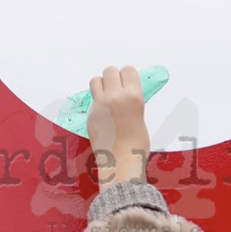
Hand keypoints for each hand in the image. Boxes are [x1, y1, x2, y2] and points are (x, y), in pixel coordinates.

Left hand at [87, 65, 150, 186]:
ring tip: (106, 97)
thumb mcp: (140, 115)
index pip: (127, 69)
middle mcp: (116, 96)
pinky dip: (97, 102)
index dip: (127, 75)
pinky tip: (103, 114)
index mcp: (134, 96)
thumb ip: (130, 100)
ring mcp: (101, 104)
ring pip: (96, 80)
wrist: (122, 161)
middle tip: (116, 89)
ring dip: (101, 85)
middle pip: (110, 70)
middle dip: (113, 77)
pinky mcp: (90, 114)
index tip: (127, 82)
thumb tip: (123, 93)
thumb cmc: (137, 143)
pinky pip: (92, 99)